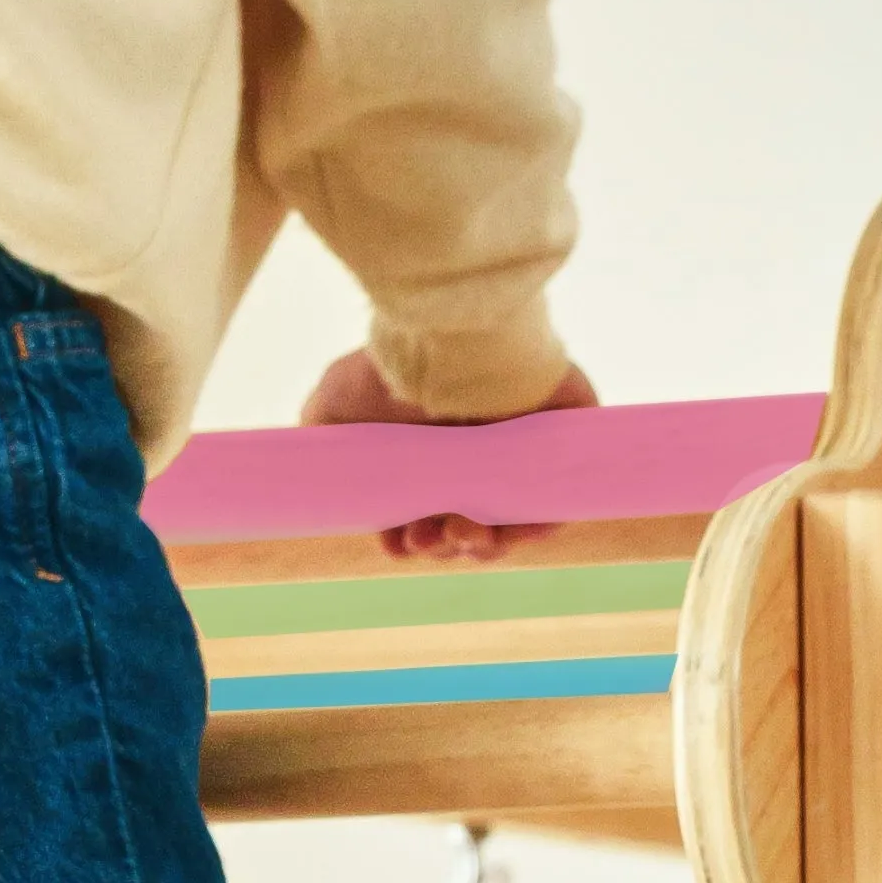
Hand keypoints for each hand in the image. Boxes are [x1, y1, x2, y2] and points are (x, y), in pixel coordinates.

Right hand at [294, 350, 596, 560]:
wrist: (448, 336)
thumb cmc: (392, 368)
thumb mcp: (335, 402)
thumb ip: (321, 439)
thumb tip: (311, 478)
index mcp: (435, 445)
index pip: (431, 507)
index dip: (414, 536)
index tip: (398, 546)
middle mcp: (480, 446)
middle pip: (470, 519)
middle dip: (443, 544)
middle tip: (426, 540)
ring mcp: (526, 445)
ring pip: (512, 517)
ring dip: (480, 544)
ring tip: (461, 535)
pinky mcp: (570, 439)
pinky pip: (558, 501)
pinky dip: (531, 527)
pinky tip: (499, 533)